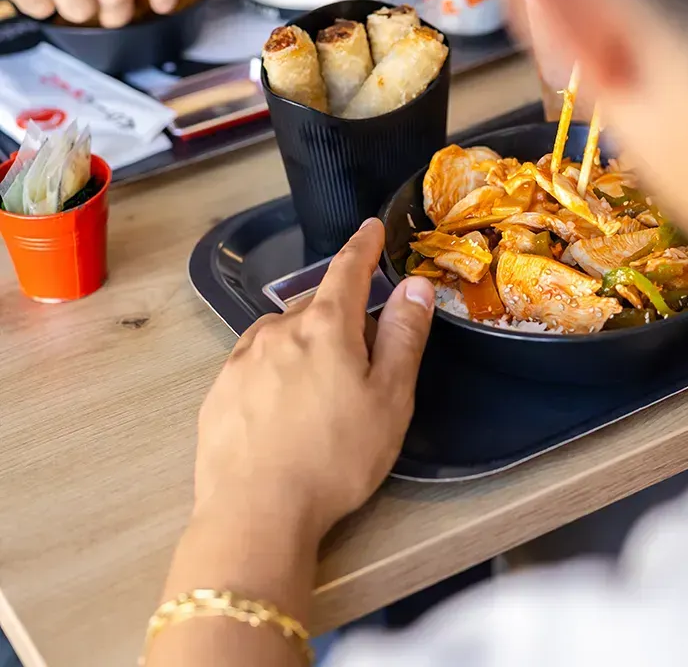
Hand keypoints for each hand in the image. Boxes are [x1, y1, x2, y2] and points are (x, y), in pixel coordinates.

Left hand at [194, 219, 434, 541]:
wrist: (254, 514)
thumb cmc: (334, 459)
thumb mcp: (390, 400)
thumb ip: (403, 336)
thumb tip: (414, 285)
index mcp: (325, 326)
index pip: (347, 269)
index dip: (363, 246)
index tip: (370, 228)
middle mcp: (278, 329)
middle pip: (315, 305)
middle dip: (338, 314)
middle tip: (359, 351)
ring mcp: (241, 360)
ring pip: (280, 334)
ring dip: (302, 343)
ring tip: (319, 387)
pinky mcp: (219, 392)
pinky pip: (253, 365)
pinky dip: (273, 371)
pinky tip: (282, 410)